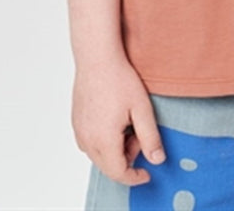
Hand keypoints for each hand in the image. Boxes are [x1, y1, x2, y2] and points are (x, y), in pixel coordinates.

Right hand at [72, 56, 166, 185]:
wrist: (97, 57)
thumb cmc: (119, 79)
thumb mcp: (142, 109)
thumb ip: (150, 138)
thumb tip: (157, 160)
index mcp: (103, 140)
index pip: (119, 173)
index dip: (135, 177)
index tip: (147, 173)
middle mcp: (87, 140)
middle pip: (108, 167)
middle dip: (127, 158)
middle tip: (139, 134)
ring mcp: (79, 131)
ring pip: (98, 155)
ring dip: (116, 149)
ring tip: (128, 123)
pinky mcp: (76, 122)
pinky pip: (90, 142)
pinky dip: (104, 140)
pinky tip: (115, 120)